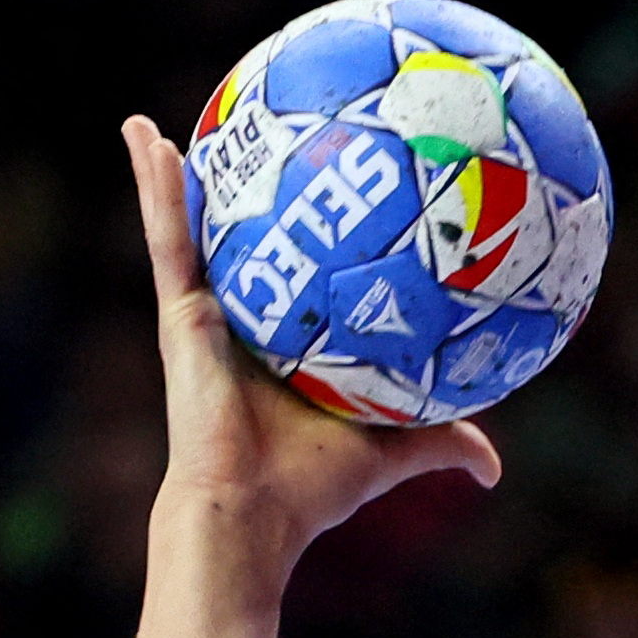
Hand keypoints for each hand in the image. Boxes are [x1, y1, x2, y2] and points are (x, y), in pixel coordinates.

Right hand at [112, 116, 495, 611]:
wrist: (254, 510)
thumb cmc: (312, 489)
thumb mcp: (391, 449)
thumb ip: (441, 440)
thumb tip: (493, 467)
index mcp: (276, 349)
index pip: (284, 281)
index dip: (291, 242)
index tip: (308, 192)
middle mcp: (235, 326)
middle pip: (231, 247)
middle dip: (226, 199)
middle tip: (232, 141)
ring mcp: (200, 317)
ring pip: (187, 231)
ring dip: (169, 175)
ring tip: (155, 126)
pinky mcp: (178, 312)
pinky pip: (167, 236)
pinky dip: (153, 186)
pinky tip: (144, 136)